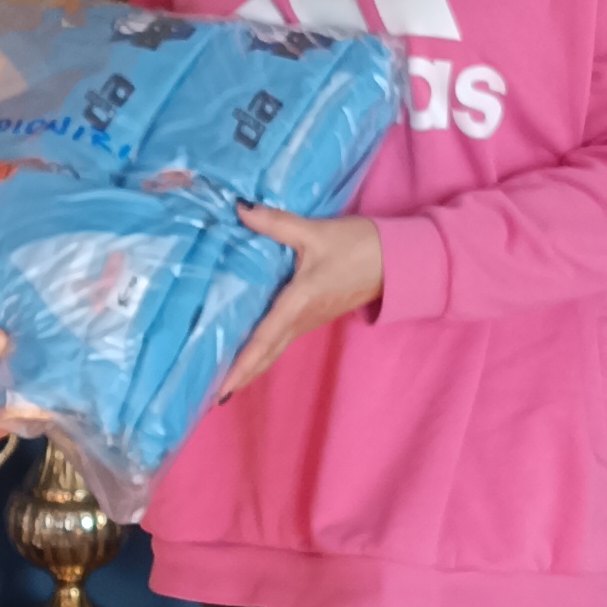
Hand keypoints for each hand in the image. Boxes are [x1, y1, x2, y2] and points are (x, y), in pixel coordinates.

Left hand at [213, 205, 382, 401]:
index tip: (221, 389)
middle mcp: (302, 320)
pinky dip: (262, 351)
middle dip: (240, 376)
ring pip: (273, 350)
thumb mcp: (315, 232)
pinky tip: (248, 350)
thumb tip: (240, 209)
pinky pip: (282, 339)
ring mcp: (309, 321)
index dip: (242, 365)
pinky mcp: (313, 316)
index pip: (264, 339)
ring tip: (221, 380)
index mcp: (299, 303)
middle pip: (266, 355)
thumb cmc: (358, 247)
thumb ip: (275, 223)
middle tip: (210, 396)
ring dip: (250, 366)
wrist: (396, 259)